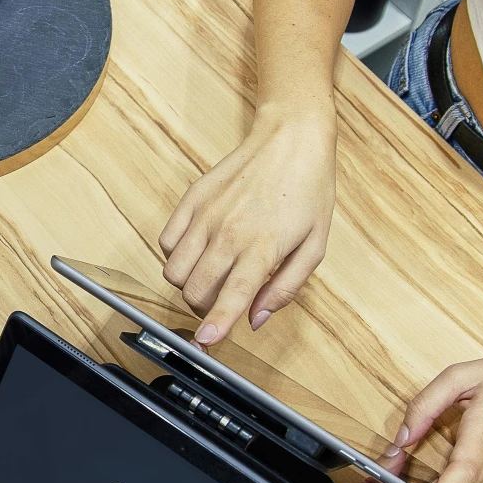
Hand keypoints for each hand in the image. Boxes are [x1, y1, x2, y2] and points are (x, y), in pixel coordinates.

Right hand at [159, 105, 337, 345]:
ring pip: (174, 271)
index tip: (204, 343)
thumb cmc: (308, 191)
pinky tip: (199, 251)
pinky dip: (176, 257)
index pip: (230, 296)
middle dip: (204, 308)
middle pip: (194, 290)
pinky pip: (166, 243)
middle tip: (222, 301)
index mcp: (262, 246)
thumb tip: (258, 318)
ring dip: (188, 285)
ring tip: (211, 275)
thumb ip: (286, 287)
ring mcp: (205, 214)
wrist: (290, 138)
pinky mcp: (191, 199)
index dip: (215, 325)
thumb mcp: (315, 245)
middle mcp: (227, 231)